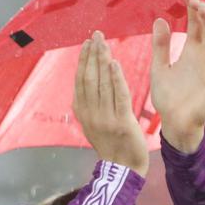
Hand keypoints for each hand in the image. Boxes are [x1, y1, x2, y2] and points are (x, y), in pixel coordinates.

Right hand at [71, 31, 149, 175]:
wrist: (123, 169)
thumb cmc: (111, 145)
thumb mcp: (93, 124)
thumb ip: (89, 104)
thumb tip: (85, 82)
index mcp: (82, 112)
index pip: (80, 80)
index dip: (83, 60)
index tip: (87, 43)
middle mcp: (91, 114)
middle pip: (90, 78)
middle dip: (92, 54)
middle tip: (96, 35)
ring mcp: (105, 118)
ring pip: (102, 84)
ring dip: (103, 61)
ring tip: (104, 43)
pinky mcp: (121, 122)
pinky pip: (118, 96)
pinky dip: (116, 78)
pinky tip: (114, 63)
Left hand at [149, 0, 204, 150]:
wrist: (174, 123)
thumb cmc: (167, 98)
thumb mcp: (159, 67)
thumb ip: (160, 45)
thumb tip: (159, 18)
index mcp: (191, 51)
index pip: (196, 24)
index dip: (193, 8)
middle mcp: (204, 55)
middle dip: (203, 10)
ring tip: (202, 8)